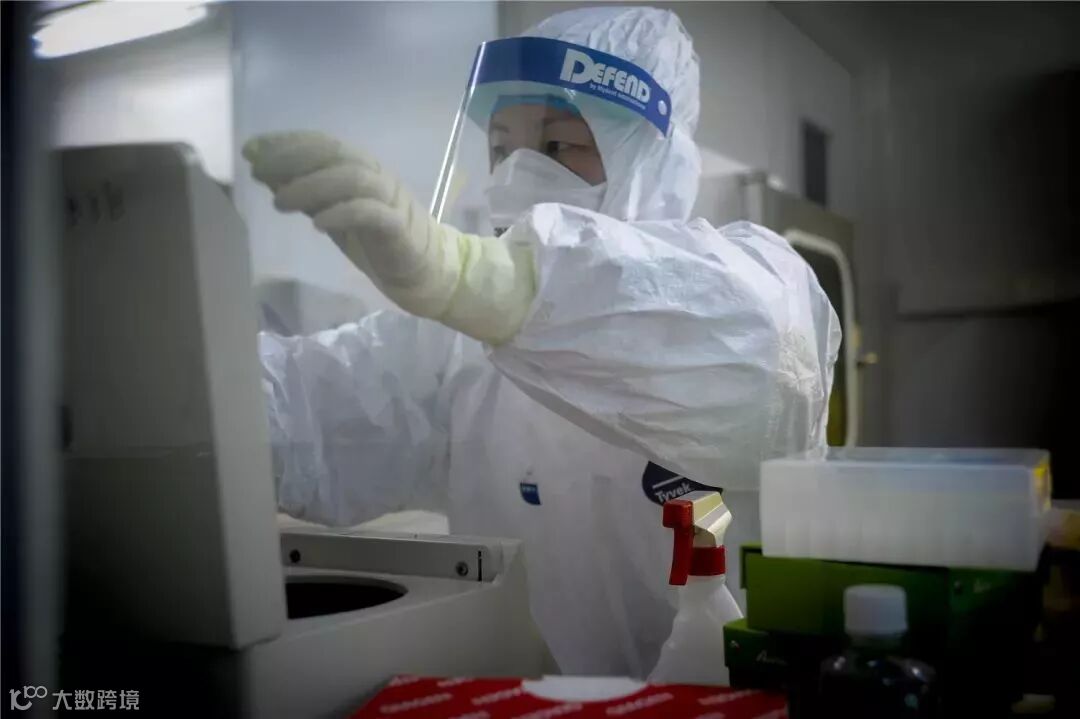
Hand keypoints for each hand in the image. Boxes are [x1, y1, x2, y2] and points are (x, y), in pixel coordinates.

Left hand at [243, 131, 533, 343]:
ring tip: (279, 203)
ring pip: (352, 178)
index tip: (251, 150)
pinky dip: (342, 213)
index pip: (322, 143)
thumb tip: (264, 171)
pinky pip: (371, 213)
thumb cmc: (377, 241)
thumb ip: (306, 192)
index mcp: (361, 169)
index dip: (286, 142)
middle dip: (292, 158)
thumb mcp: (333, 212)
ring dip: (311, 186)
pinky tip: (316, 225)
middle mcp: (377, 177)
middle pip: (335, 154)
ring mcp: (390, 201)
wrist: (428, 272)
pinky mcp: (400, 229)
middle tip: (258, 170)